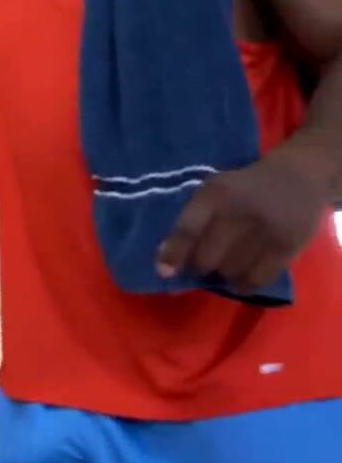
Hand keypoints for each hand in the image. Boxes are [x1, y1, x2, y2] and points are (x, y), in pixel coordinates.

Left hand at [155, 151, 331, 293]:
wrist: (298, 176)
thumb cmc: (244, 188)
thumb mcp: (214, 191)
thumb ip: (190, 222)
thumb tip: (165, 265)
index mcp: (215, 194)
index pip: (188, 229)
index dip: (174, 254)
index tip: (164, 273)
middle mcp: (240, 211)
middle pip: (207, 259)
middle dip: (200, 267)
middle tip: (204, 264)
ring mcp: (266, 230)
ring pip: (231, 272)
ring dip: (223, 274)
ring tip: (228, 263)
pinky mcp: (288, 246)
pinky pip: (257, 280)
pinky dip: (244, 285)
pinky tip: (242, 278)